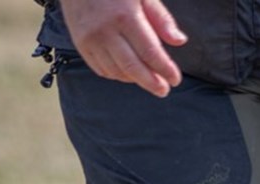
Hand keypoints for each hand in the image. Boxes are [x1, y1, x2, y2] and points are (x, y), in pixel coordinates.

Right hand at [61, 0, 187, 96]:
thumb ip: (161, 18)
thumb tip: (179, 41)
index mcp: (125, 17)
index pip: (150, 53)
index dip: (165, 70)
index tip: (175, 80)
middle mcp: (106, 31)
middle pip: (132, 67)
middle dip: (151, 83)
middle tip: (163, 90)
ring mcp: (90, 39)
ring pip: (116, 71)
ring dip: (134, 80)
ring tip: (148, 80)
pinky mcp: (80, 44)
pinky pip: (100, 69)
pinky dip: (117, 75)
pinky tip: (128, 73)